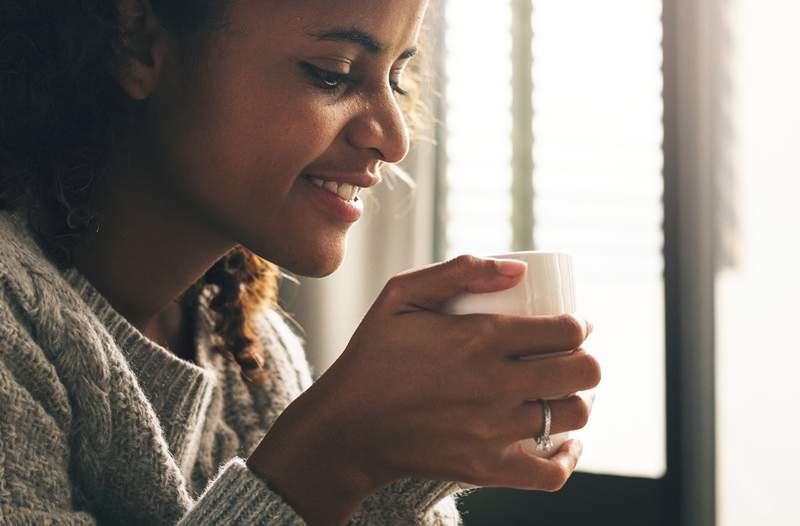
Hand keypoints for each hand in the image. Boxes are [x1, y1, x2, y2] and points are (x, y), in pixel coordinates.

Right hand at [248, 255, 600, 522]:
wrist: (347, 428)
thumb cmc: (374, 356)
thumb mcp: (400, 295)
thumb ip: (459, 272)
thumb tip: (519, 269)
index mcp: (479, 338)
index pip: (565, 331)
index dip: (578, 325)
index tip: (570, 326)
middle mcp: (494, 385)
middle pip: (583, 373)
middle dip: (585, 359)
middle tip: (567, 357)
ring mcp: (493, 431)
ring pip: (573, 416)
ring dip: (574, 400)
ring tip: (558, 392)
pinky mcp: (486, 469)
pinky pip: (550, 473)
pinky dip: (566, 457)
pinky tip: (563, 442)